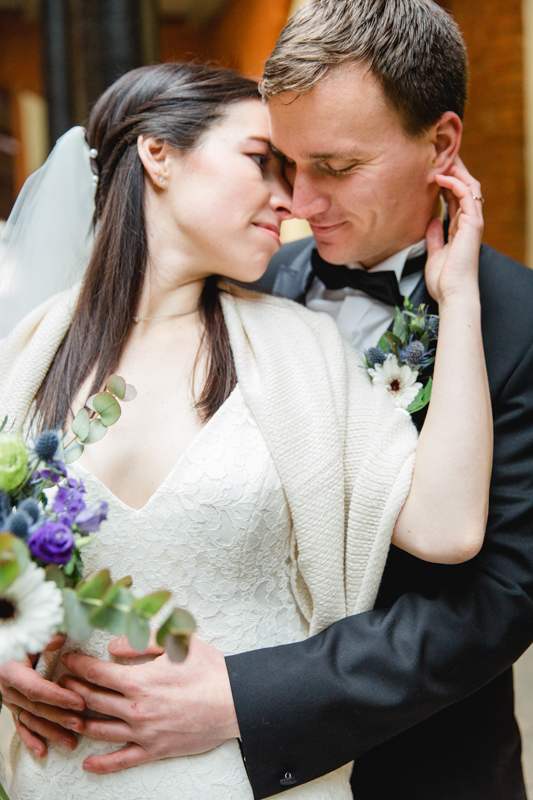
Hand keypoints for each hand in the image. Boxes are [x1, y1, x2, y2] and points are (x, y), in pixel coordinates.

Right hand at [0, 634, 84, 756]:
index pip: (36, 689)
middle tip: (81, 724)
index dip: (58, 697)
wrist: (4, 640)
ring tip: (71, 742)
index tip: (79, 702)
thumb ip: (44, 637)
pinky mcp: (11, 706)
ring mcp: (9, 700)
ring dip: (50, 732)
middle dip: (59, 718)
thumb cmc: (19, 634)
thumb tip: (59, 639)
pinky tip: (43, 752)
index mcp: (11, 671)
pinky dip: (31, 739)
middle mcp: (8, 689)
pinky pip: (20, 725)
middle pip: (36, 707)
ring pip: (31, 719)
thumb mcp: (30, 633)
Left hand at [58, 634, 239, 774]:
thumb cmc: (208, 670)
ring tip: (68, 715)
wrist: (234, 701)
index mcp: (139, 680)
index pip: (97, 673)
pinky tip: (88, 764)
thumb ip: (143, 641)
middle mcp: (136, 708)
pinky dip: (102, 765)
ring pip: (100, 730)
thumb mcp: (177, 644)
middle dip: (73, 691)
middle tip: (62, 684)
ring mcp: (143, 732)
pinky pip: (122, 760)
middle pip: (92, 700)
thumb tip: (114, 646)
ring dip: (79, 722)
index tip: (68, 661)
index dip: (78, 666)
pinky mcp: (154, 750)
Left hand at [425, 157, 483, 304]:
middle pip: (465, 187)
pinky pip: (466, 196)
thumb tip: (431, 221)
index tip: (434, 169)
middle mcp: (469, 222)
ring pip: (469, 187)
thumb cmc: (444, 280)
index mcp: (460, 228)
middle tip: (441, 154)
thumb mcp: (435, 253)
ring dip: (456, 171)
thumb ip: (435, 236)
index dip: (447, 181)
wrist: (453, 294)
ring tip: (442, 158)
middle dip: (454, 170)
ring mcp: (473, 222)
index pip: (456, 197)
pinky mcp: (473, 225)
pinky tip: (441, 177)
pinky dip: (455, 183)